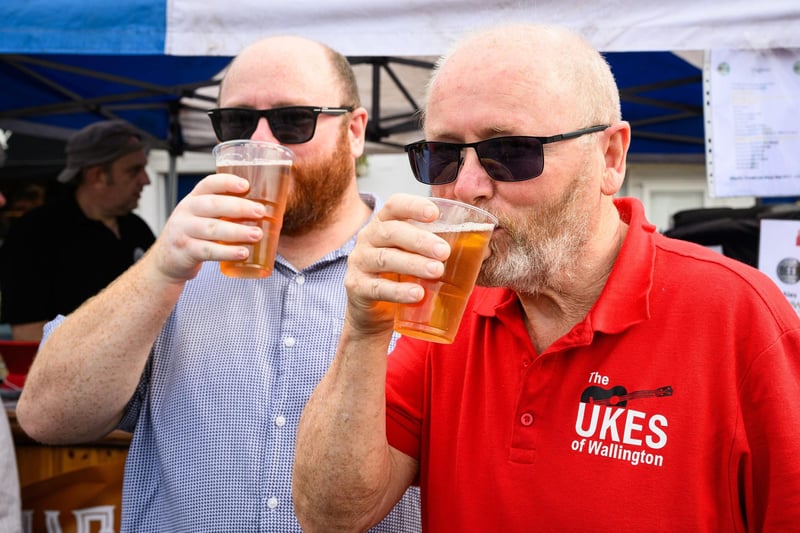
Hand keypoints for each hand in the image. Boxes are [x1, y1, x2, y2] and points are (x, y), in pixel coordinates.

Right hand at [147, 173, 266, 282]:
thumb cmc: (192, 235)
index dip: (227, 182)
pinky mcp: (185, 251)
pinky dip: (227, 252)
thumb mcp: (201, 216)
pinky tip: (243, 253)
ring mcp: (184, 231)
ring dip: (238, 231)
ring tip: (257, 234)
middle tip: (260, 212)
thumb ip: (223, 210)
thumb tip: (261, 209)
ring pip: (212, 228)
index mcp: (193, 199)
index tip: (246, 185)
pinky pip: (208, 250)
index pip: (208, 184)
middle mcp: (186, 211)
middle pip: (213, 205)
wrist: (166, 260)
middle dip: (239, 207)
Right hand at [343, 194, 450, 334]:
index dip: (413, 206)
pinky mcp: (356, 287)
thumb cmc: (402, 278)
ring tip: (436, 272)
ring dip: (413, 264)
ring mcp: (359, 263)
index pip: (395, 205)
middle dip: (420, 240)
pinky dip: (398, 291)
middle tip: (444, 251)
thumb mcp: (416, 258)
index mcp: (384, 224)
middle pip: (391, 232)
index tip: (435, 214)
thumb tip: (486, 247)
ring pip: (385, 259)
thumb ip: (438, 248)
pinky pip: (377, 288)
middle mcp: (368, 239)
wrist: (375, 314)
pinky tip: (417, 295)